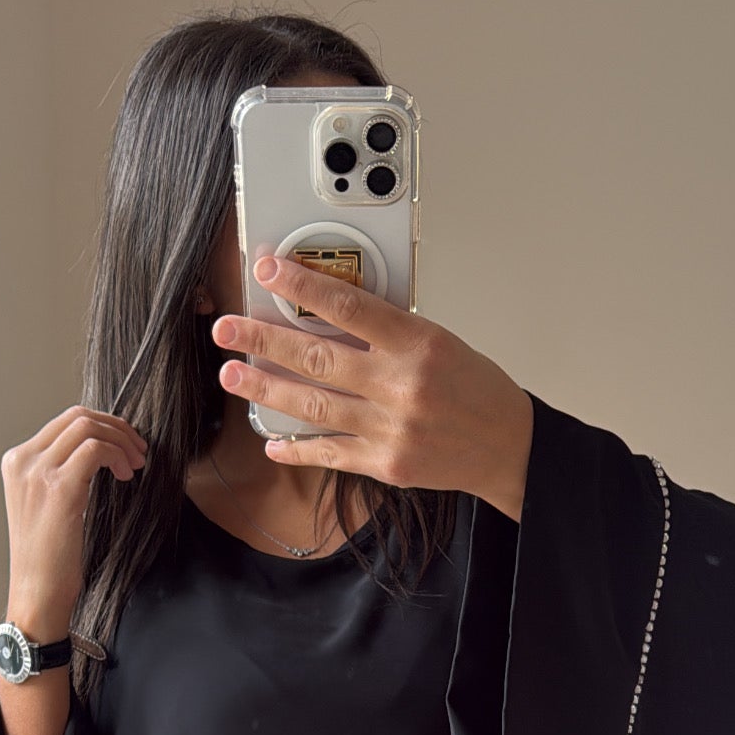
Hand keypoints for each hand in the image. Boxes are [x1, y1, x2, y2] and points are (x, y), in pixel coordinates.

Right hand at [1, 404, 146, 633]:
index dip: (103, 425)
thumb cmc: (48, 559)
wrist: (36, 593)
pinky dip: (117, 456)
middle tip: (138, 452)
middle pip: (77, 416)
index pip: (65, 421)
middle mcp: (23, 461)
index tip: (125, 445)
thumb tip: (100, 452)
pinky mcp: (58, 489)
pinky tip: (126, 476)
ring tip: (135, 465)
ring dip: (121, 441)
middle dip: (116, 428)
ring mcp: (37, 473)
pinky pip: (95, 450)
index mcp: (18, 462)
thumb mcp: (47, 505)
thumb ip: (61, 473)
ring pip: (88, 427)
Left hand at [212, 255, 534, 520]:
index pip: (348, 305)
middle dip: (264, 340)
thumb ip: (384, 333)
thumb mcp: (437, 341)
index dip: (302, 286)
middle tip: (227, 327)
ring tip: (233, 374)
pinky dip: (297, 448)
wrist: (507, 445)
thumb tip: (323, 319)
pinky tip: (271, 441)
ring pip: (312, 406)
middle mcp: (400, 386)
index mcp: (417, 344)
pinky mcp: (385, 464)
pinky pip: (329, 453)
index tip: (269, 270)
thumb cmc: (473, 387)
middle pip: (317, 357)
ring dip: (265, 388)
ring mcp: (390, 428)